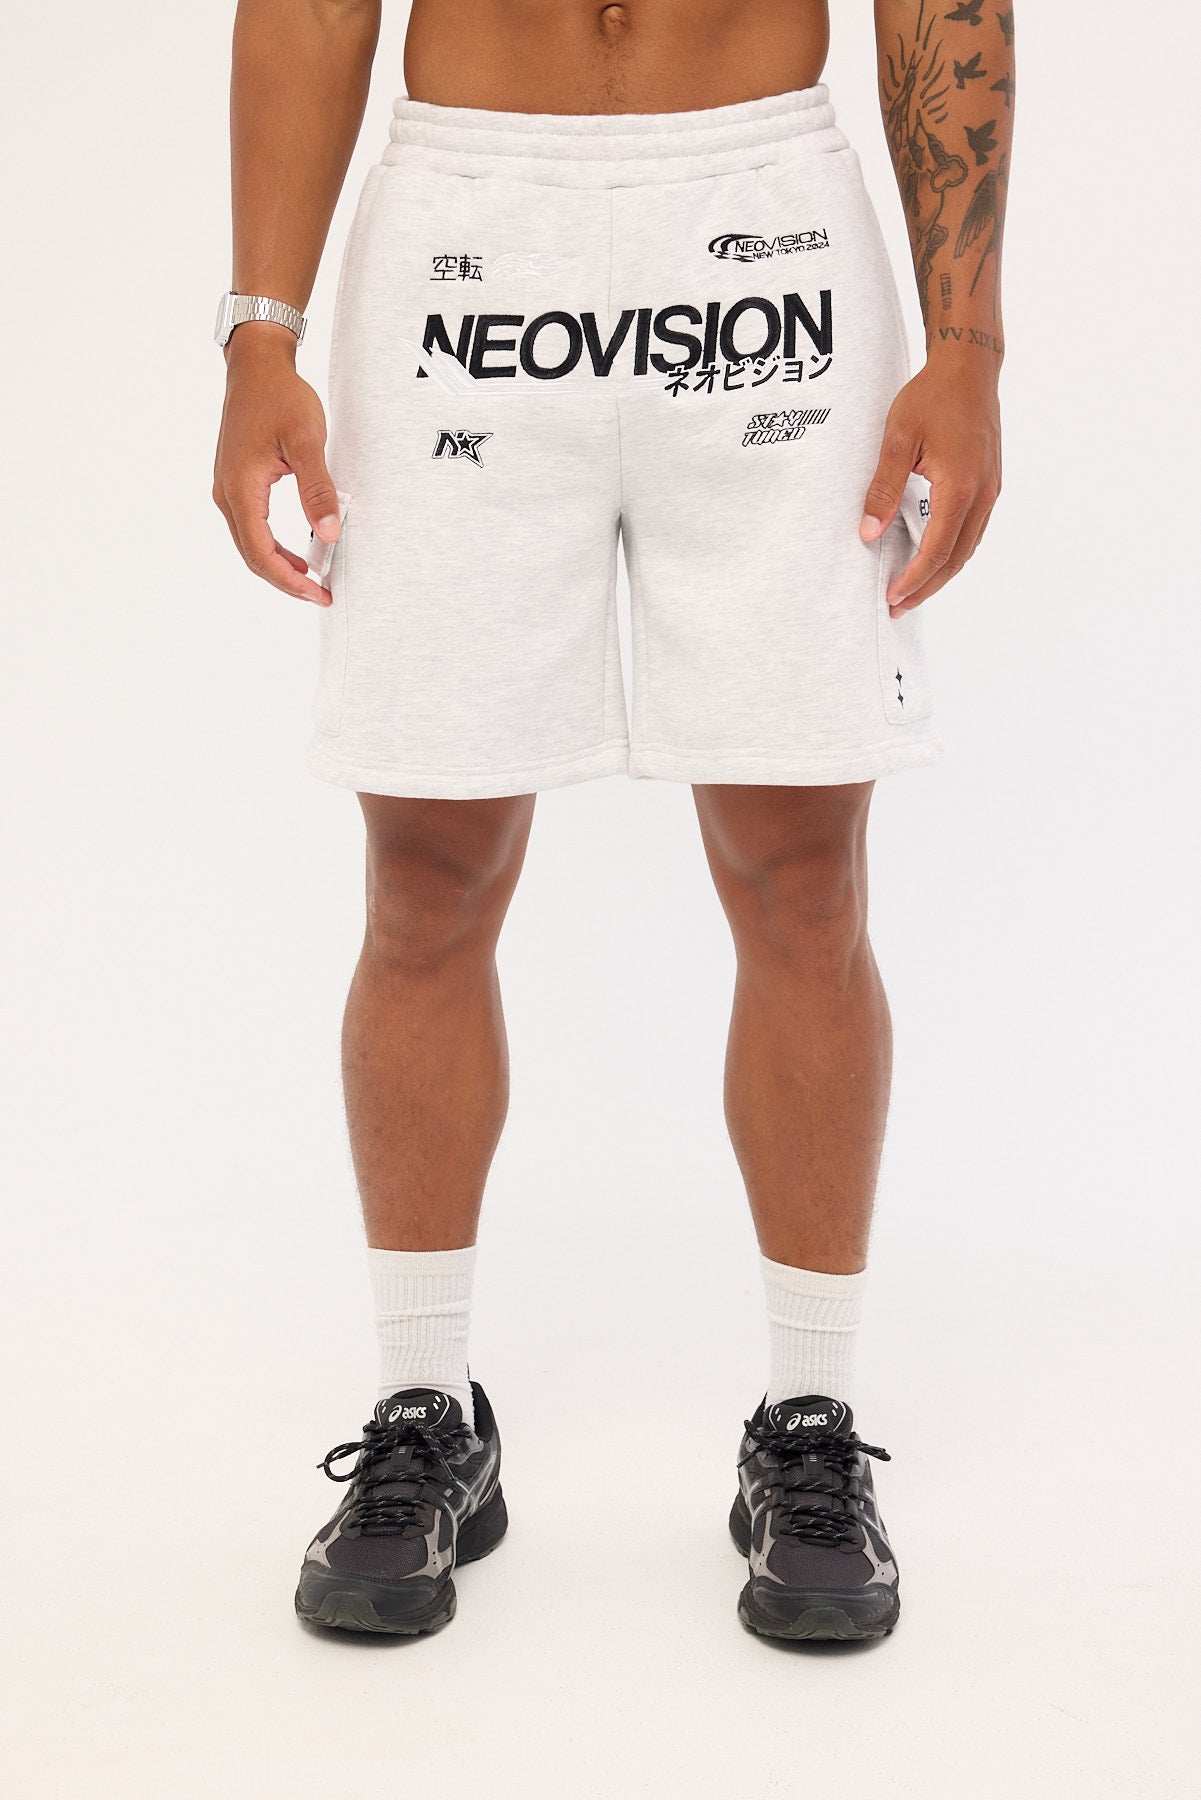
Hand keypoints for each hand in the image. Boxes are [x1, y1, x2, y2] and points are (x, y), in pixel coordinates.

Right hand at [212, 328, 339, 606]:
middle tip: (322, 594)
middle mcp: (227, 493)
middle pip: (252, 555)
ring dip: (280, 566)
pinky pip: (252, 527)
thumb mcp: (306, 441)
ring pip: (250, 544)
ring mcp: (228, 488)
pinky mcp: (236, 482)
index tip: (319, 593)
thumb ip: (318, 488)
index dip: (290, 580)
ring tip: (314, 579)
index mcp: (241, 487)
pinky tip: (298, 552)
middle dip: (286, 580)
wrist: (256, 365)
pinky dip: (273, 546)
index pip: (260, 552)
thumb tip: (329, 533)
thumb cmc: (280, 396)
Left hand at [859, 354, 1001, 615]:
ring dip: (941, 574)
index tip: (891, 597)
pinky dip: (953, 553)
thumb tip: (868, 533)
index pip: (936, 550)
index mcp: (959, 487)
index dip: (914, 579)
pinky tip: (932, 558)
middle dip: (926, 587)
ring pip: (968, 548)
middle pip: (956, 559)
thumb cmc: (931, 397)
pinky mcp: (990, 484)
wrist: (969, 369)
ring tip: (912, 590)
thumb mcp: (896, 439)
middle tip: (897, 607)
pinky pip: (973, 531)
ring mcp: (991, 490)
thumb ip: (882, 488)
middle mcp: (982, 494)